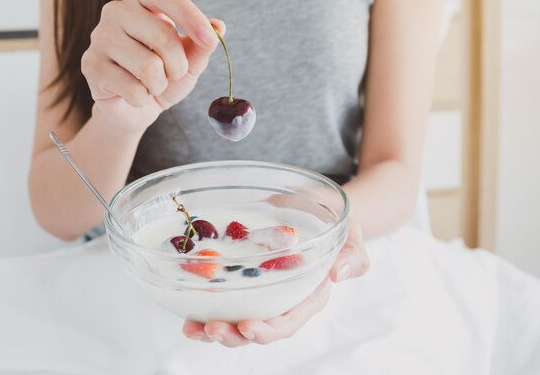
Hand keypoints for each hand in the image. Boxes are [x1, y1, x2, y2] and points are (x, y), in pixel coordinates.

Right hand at [81, 0, 224, 132]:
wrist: (135, 106)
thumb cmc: (163, 75)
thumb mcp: (189, 61)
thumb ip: (202, 45)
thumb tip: (218, 27)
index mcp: (143, 0)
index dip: (191, 16)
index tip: (209, 38)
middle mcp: (117, 11)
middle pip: (162, 35)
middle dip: (178, 66)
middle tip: (173, 75)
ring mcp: (100, 37)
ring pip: (148, 67)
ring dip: (159, 85)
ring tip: (151, 84)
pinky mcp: (90, 65)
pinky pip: (133, 89)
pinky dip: (142, 99)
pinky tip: (133, 93)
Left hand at [182, 221, 369, 346]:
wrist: (315, 205)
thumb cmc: (337, 224)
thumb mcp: (352, 236)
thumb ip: (353, 256)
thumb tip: (338, 274)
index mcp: (308, 298)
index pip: (288, 322)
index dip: (267, 330)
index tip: (247, 327)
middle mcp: (281, 300)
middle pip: (256, 328)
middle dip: (232, 335)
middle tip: (211, 328)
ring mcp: (260, 290)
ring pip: (234, 319)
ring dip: (212, 328)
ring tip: (192, 328)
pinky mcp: (242, 276)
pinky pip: (223, 297)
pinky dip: (203, 307)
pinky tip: (186, 312)